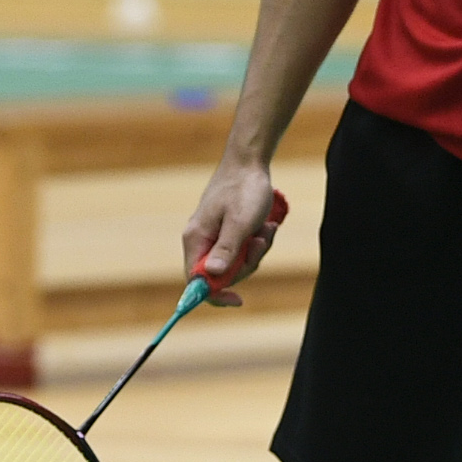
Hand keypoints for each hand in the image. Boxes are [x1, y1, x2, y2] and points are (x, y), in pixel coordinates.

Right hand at [183, 158, 283, 307]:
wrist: (249, 161)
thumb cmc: (244, 189)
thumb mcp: (240, 222)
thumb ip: (226, 249)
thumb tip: (213, 276)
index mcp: (195, 239)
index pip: (196, 280)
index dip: (215, 295)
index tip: (239, 299)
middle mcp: (200, 240)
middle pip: (221, 274)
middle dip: (246, 264)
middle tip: (260, 242)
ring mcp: (213, 235)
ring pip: (235, 262)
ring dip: (255, 251)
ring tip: (265, 229)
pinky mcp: (226, 230)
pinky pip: (242, 249)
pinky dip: (257, 242)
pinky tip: (266, 226)